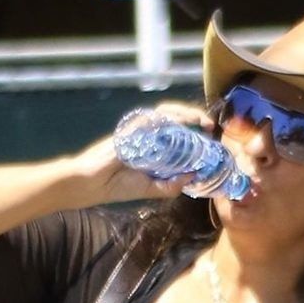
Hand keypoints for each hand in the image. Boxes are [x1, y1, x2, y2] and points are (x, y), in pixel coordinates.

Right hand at [70, 99, 217, 205]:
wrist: (95, 184)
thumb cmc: (120, 186)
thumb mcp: (152, 189)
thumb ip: (172, 185)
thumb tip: (193, 176)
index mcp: (155, 148)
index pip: (177, 133)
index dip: (194, 131)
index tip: (208, 136)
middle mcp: (150, 135)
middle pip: (175, 118)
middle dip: (193, 117)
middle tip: (208, 125)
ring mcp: (140, 129)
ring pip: (166, 112)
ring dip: (184, 113)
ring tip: (199, 120)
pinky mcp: (132, 128)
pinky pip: (153, 118)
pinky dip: (168, 118)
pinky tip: (181, 121)